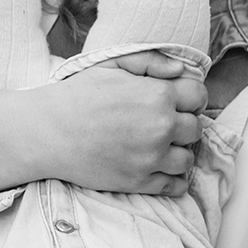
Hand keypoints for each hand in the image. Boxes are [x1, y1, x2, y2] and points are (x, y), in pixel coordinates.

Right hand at [42, 61, 207, 196]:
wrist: (47, 131)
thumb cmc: (77, 95)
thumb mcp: (112, 64)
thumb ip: (150, 62)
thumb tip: (180, 70)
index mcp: (157, 94)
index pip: (200, 96)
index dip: (190, 98)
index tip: (179, 102)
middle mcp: (160, 127)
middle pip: (196, 129)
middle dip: (183, 125)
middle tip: (163, 125)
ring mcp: (151, 157)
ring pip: (188, 160)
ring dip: (178, 153)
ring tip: (158, 147)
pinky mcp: (139, 182)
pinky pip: (175, 186)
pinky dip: (173, 179)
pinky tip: (159, 168)